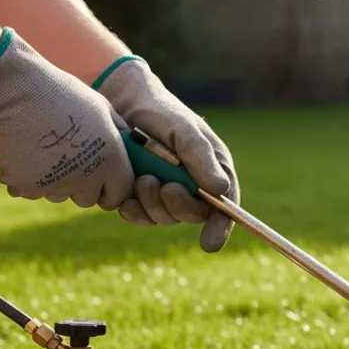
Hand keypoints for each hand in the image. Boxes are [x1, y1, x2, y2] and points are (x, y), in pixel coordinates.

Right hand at [0, 29, 132, 209]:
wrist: (11, 88)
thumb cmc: (59, 93)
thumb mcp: (101, 108)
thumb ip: (118, 133)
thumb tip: (130, 146)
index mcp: (110, 161)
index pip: (119, 195)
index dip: (110, 188)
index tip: (101, 179)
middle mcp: (86, 178)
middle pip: (88, 199)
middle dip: (81, 186)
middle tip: (68, 160)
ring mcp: (55, 184)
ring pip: (58, 195)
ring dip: (53, 182)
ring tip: (43, 151)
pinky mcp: (26, 186)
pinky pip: (29, 191)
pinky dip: (26, 178)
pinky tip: (23, 152)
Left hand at [94, 58, 237, 252]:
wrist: (123, 104)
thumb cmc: (162, 113)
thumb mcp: (184, 130)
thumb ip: (200, 156)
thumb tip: (220, 189)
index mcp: (213, 173)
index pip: (224, 208)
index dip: (220, 228)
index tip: (209, 244)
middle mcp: (193, 188)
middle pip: (193, 216)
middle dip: (177, 206)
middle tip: (164, 186)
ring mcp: (166, 194)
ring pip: (164, 218)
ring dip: (152, 204)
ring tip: (142, 178)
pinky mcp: (140, 198)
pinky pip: (140, 216)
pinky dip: (133, 210)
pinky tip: (126, 194)